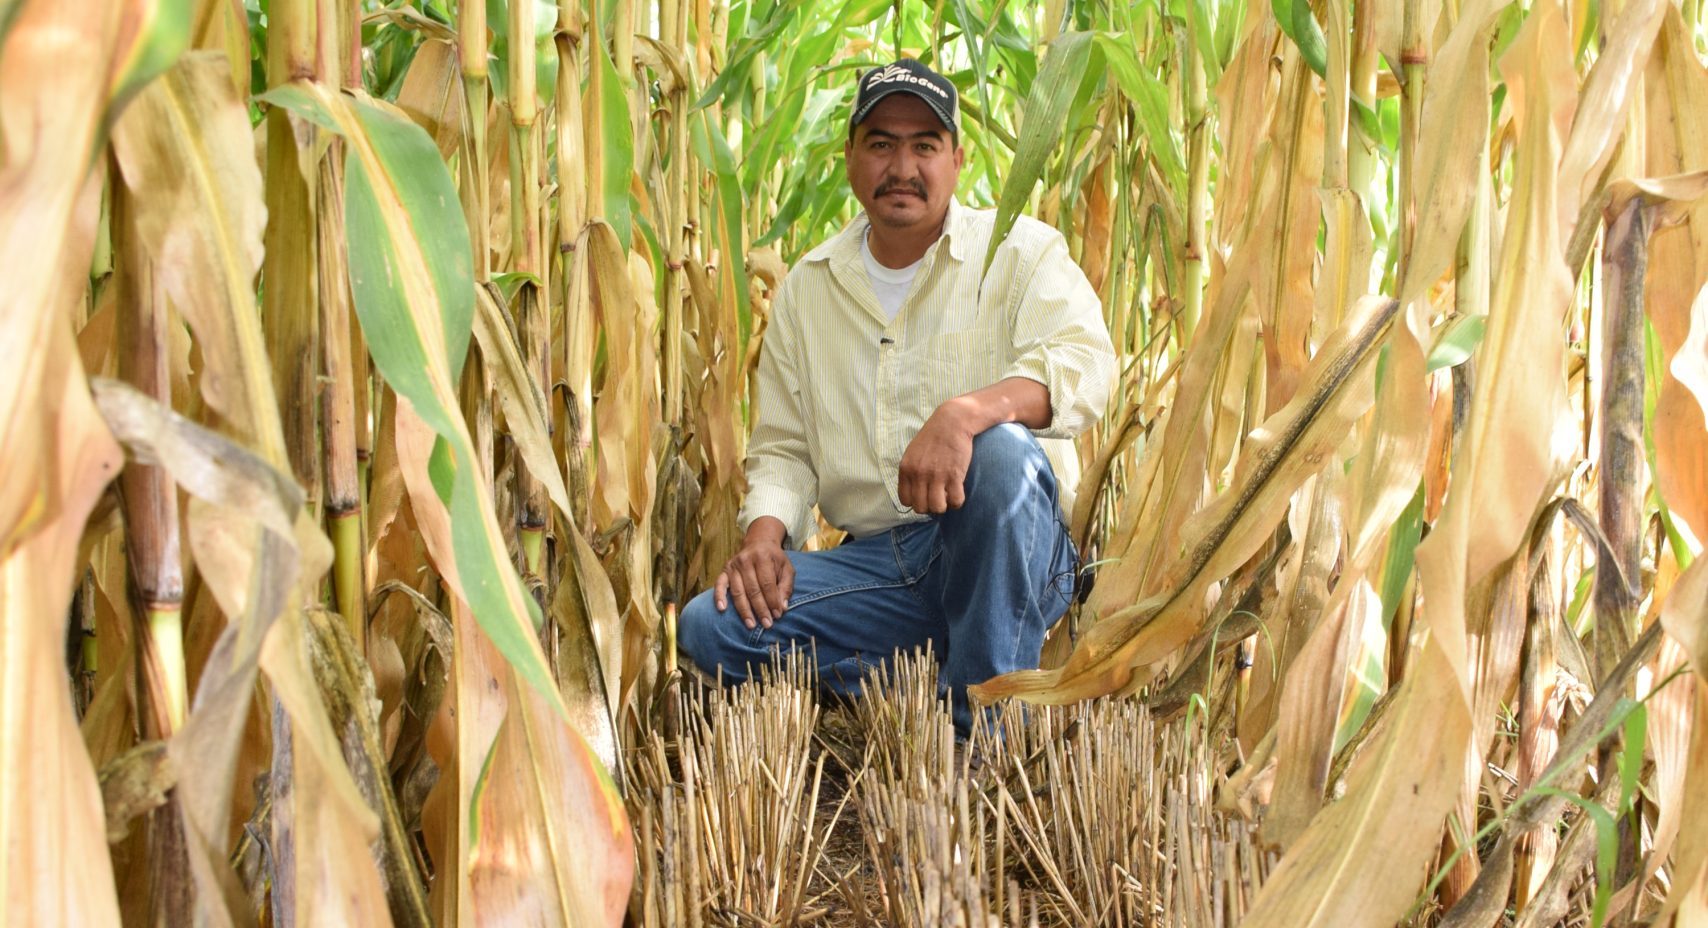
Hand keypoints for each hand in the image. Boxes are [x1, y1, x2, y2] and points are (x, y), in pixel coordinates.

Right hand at [715, 517, 794, 628]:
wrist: (759, 542)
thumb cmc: (774, 559)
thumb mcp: (786, 568)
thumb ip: (786, 587)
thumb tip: (782, 608)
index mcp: (763, 557)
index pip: (767, 584)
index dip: (772, 601)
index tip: (777, 615)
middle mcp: (746, 560)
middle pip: (753, 590)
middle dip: (760, 609)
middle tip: (767, 624)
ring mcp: (733, 565)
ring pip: (738, 591)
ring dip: (744, 610)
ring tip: (751, 625)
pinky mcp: (724, 570)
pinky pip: (719, 585)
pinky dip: (719, 597)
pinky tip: (722, 609)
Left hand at [898, 398, 977, 513]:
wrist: (952, 421)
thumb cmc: (933, 437)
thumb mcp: (913, 453)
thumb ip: (910, 472)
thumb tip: (913, 494)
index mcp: (906, 469)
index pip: (905, 500)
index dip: (916, 502)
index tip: (924, 496)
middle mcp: (919, 474)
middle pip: (921, 508)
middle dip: (930, 506)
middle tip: (937, 497)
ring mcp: (937, 476)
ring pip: (937, 508)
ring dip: (944, 506)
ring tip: (947, 496)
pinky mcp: (955, 475)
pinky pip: (955, 501)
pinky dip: (957, 502)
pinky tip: (958, 493)